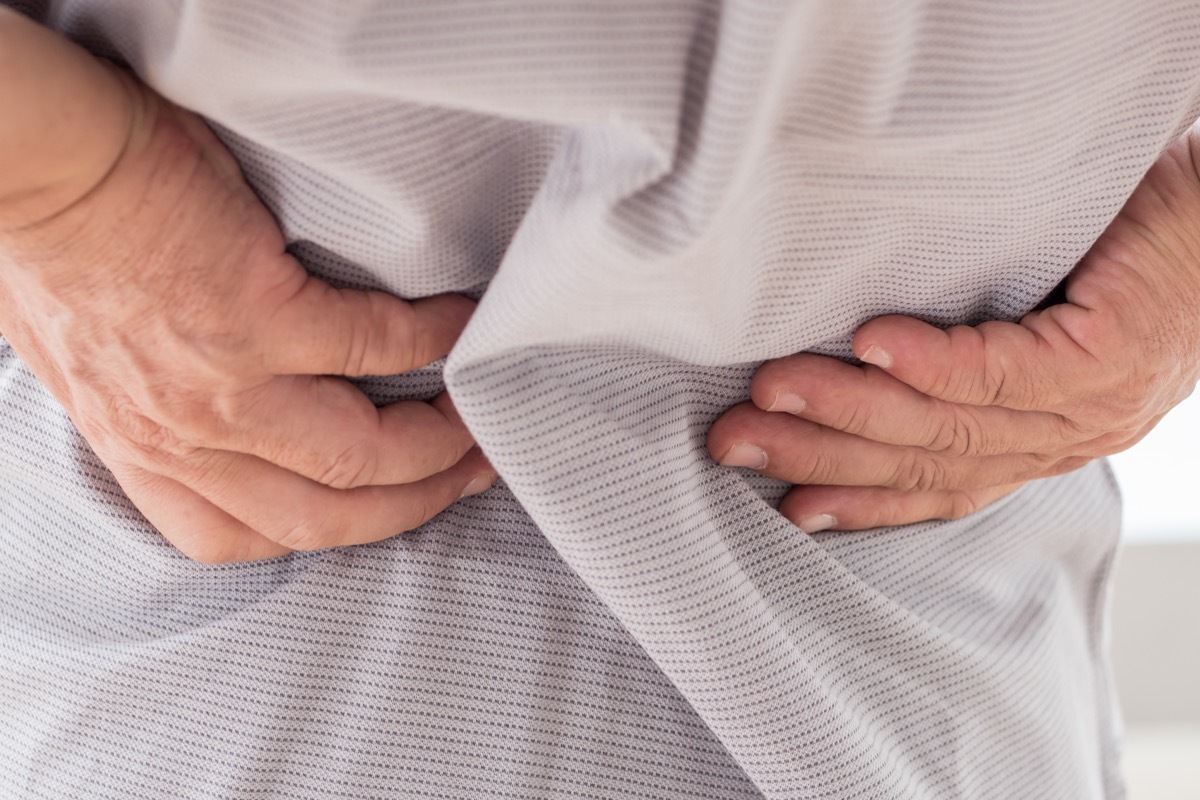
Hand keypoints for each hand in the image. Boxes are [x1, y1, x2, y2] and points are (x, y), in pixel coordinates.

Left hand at [0, 71, 494, 561]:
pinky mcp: (261, 312)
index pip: (243, 538)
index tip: (384, 504)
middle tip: (471, 469)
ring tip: (478, 417)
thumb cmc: (51, 245)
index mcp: (142, 451)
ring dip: (436, 447)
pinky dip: (434, 342)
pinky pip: (378, 346)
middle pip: (325, 518)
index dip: (331, 531)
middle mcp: (185, 437)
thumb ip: (147, 407)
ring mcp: (225, 383)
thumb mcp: (86, 363)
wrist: (30, 164)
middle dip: (414, 504)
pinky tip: (463, 328)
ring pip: (360, 458)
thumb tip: (203, 410)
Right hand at [708, 128, 1199, 531]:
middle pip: (926, 463)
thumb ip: (972, 361)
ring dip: (850, 410)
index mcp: (1046, 441)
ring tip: (772, 393)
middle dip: (820, 456)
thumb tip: (859, 353)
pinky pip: (1004, 369)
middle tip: (734, 442)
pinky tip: (869, 346)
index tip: (784, 505)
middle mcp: (1067, 439)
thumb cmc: (1128, 251)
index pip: (940, 488)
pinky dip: (928, 363)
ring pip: (951, 425)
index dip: (858, 504)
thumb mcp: (1041, 325)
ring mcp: (1094, 405)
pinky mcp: (1113, 353)